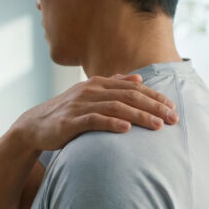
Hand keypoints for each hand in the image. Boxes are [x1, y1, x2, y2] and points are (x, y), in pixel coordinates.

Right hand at [11, 74, 179, 150]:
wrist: (35, 126)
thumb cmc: (67, 112)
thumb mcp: (90, 95)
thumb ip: (114, 85)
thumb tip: (138, 79)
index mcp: (98, 84)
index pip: (134, 88)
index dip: (155, 97)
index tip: (173, 107)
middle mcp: (90, 91)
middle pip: (129, 96)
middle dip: (154, 106)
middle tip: (173, 118)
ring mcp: (80, 106)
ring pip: (115, 107)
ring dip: (139, 116)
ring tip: (157, 125)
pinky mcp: (70, 122)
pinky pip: (94, 121)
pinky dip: (111, 123)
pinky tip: (126, 129)